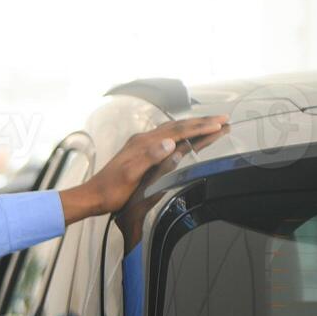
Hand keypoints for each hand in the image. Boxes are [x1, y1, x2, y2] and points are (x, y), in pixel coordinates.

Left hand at [60, 115, 228, 222]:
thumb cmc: (111, 191)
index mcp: (144, 144)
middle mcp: (143, 140)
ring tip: (211, 124)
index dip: (200, 127)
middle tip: (224, 119)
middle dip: (202, 122)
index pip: (178, 132)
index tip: (219, 124)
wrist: (93, 196)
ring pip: (172, 130)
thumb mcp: (130, 176)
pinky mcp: (140, 152)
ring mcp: (141, 145)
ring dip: (193, 126)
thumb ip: (149, 158)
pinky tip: (185, 136)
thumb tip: (169, 143)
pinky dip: (181, 134)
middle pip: (178, 126)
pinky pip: (166, 137)